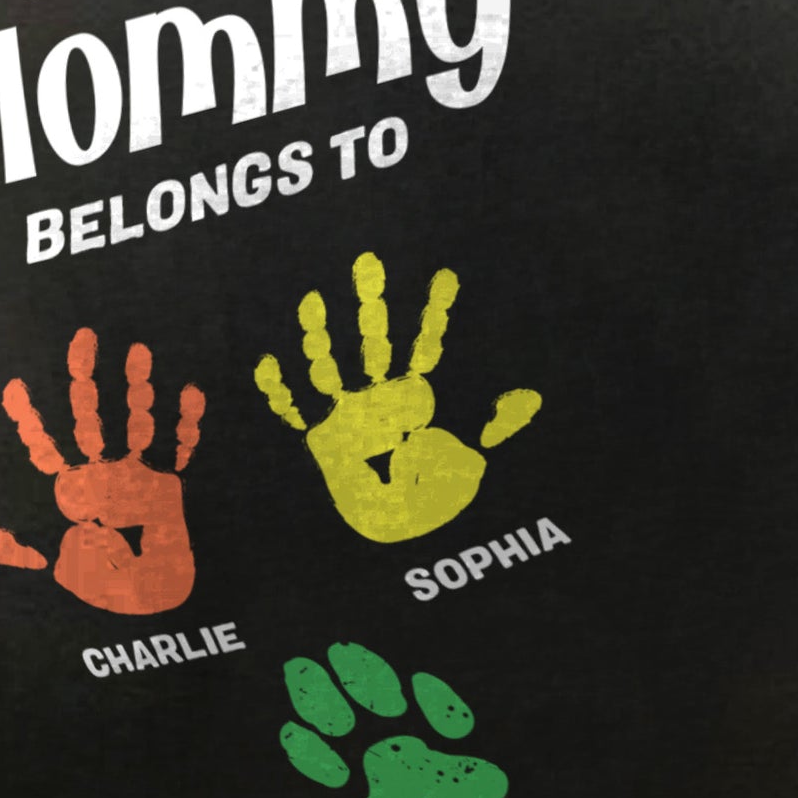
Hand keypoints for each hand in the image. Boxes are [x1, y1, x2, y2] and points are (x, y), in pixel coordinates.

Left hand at [0, 328, 203, 615]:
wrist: (154, 608)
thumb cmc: (106, 589)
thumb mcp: (58, 572)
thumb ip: (23, 554)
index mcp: (74, 492)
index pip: (46, 448)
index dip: (30, 418)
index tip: (15, 384)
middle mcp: (105, 476)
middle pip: (91, 419)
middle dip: (86, 380)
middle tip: (82, 337)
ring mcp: (140, 478)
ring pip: (136, 423)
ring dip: (137, 388)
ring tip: (138, 350)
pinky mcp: (173, 487)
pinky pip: (182, 450)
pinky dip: (188, 423)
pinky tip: (193, 390)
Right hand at [253, 252, 539, 543]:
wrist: (405, 533)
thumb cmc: (441, 496)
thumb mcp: (479, 459)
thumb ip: (499, 426)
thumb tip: (529, 397)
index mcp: (419, 397)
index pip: (428, 347)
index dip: (435, 313)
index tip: (443, 276)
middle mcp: (381, 398)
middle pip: (376, 344)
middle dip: (371, 308)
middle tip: (367, 264)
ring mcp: (349, 416)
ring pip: (333, 367)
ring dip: (322, 336)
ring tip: (311, 300)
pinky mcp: (324, 440)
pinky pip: (297, 412)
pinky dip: (281, 390)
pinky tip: (268, 363)